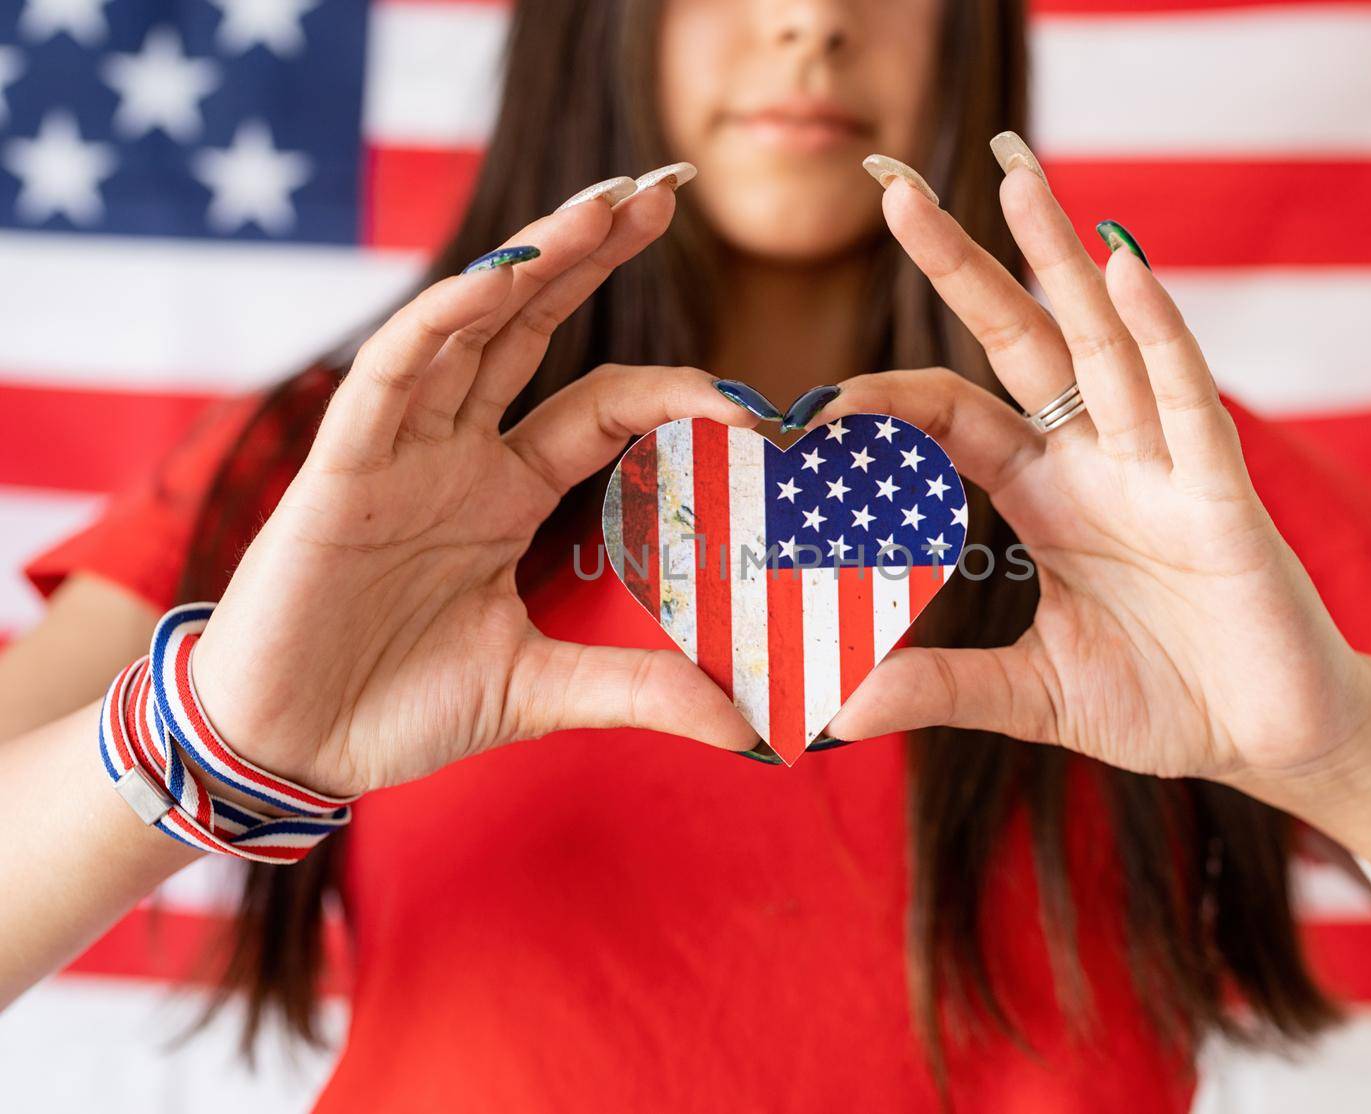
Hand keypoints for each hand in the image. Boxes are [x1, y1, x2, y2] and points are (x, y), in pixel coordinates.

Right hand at [190, 186, 758, 797]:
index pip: (602, 408)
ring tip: (604, 202)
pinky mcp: (338, 468)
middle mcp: (457, 453)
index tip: (751, 405)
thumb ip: (636, 689)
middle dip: (593, 255)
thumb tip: (744, 726)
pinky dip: (438, 324)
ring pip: (469, 327)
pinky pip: (390, 376)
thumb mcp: (539, 691)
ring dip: (532, 260)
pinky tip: (496, 281)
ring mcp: (398, 451)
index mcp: (506, 492)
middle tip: (664, 188)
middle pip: (534, 328)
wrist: (290, 748)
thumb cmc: (398, 708)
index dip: (672, 392)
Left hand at [819, 155, 1370, 783]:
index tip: (809, 407)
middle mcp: (1098, 462)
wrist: (1270, 736)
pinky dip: (1159, 335)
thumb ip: (942, 688)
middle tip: (898, 191)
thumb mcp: (1032, 694)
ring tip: (1017, 176)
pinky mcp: (1223, 495)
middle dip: (965, 267)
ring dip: (1061, 260)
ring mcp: (1161, 468)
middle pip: (1022, 341)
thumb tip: (837, 709)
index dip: (887, 401)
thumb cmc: (1163, 699)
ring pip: (1104, 344)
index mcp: (1046, 496)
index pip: (953, 417)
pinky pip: (1187, 401)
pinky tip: (1124, 269)